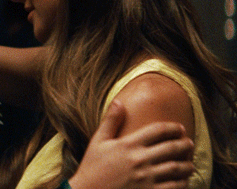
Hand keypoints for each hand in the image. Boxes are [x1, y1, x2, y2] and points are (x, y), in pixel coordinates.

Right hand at [69, 100, 194, 188]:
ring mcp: (146, 178)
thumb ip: (110, 121)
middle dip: (185, 144)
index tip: (179, 128)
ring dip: (187, 165)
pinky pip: (173, 187)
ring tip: (190, 164)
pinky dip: (182, 183)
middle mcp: (139, 160)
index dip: (172, 127)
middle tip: (189, 144)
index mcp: (128, 144)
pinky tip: (182, 181)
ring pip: (176, 169)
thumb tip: (119, 101)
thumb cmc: (92, 167)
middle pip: (171, 148)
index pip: (157, 130)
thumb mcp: (98, 141)